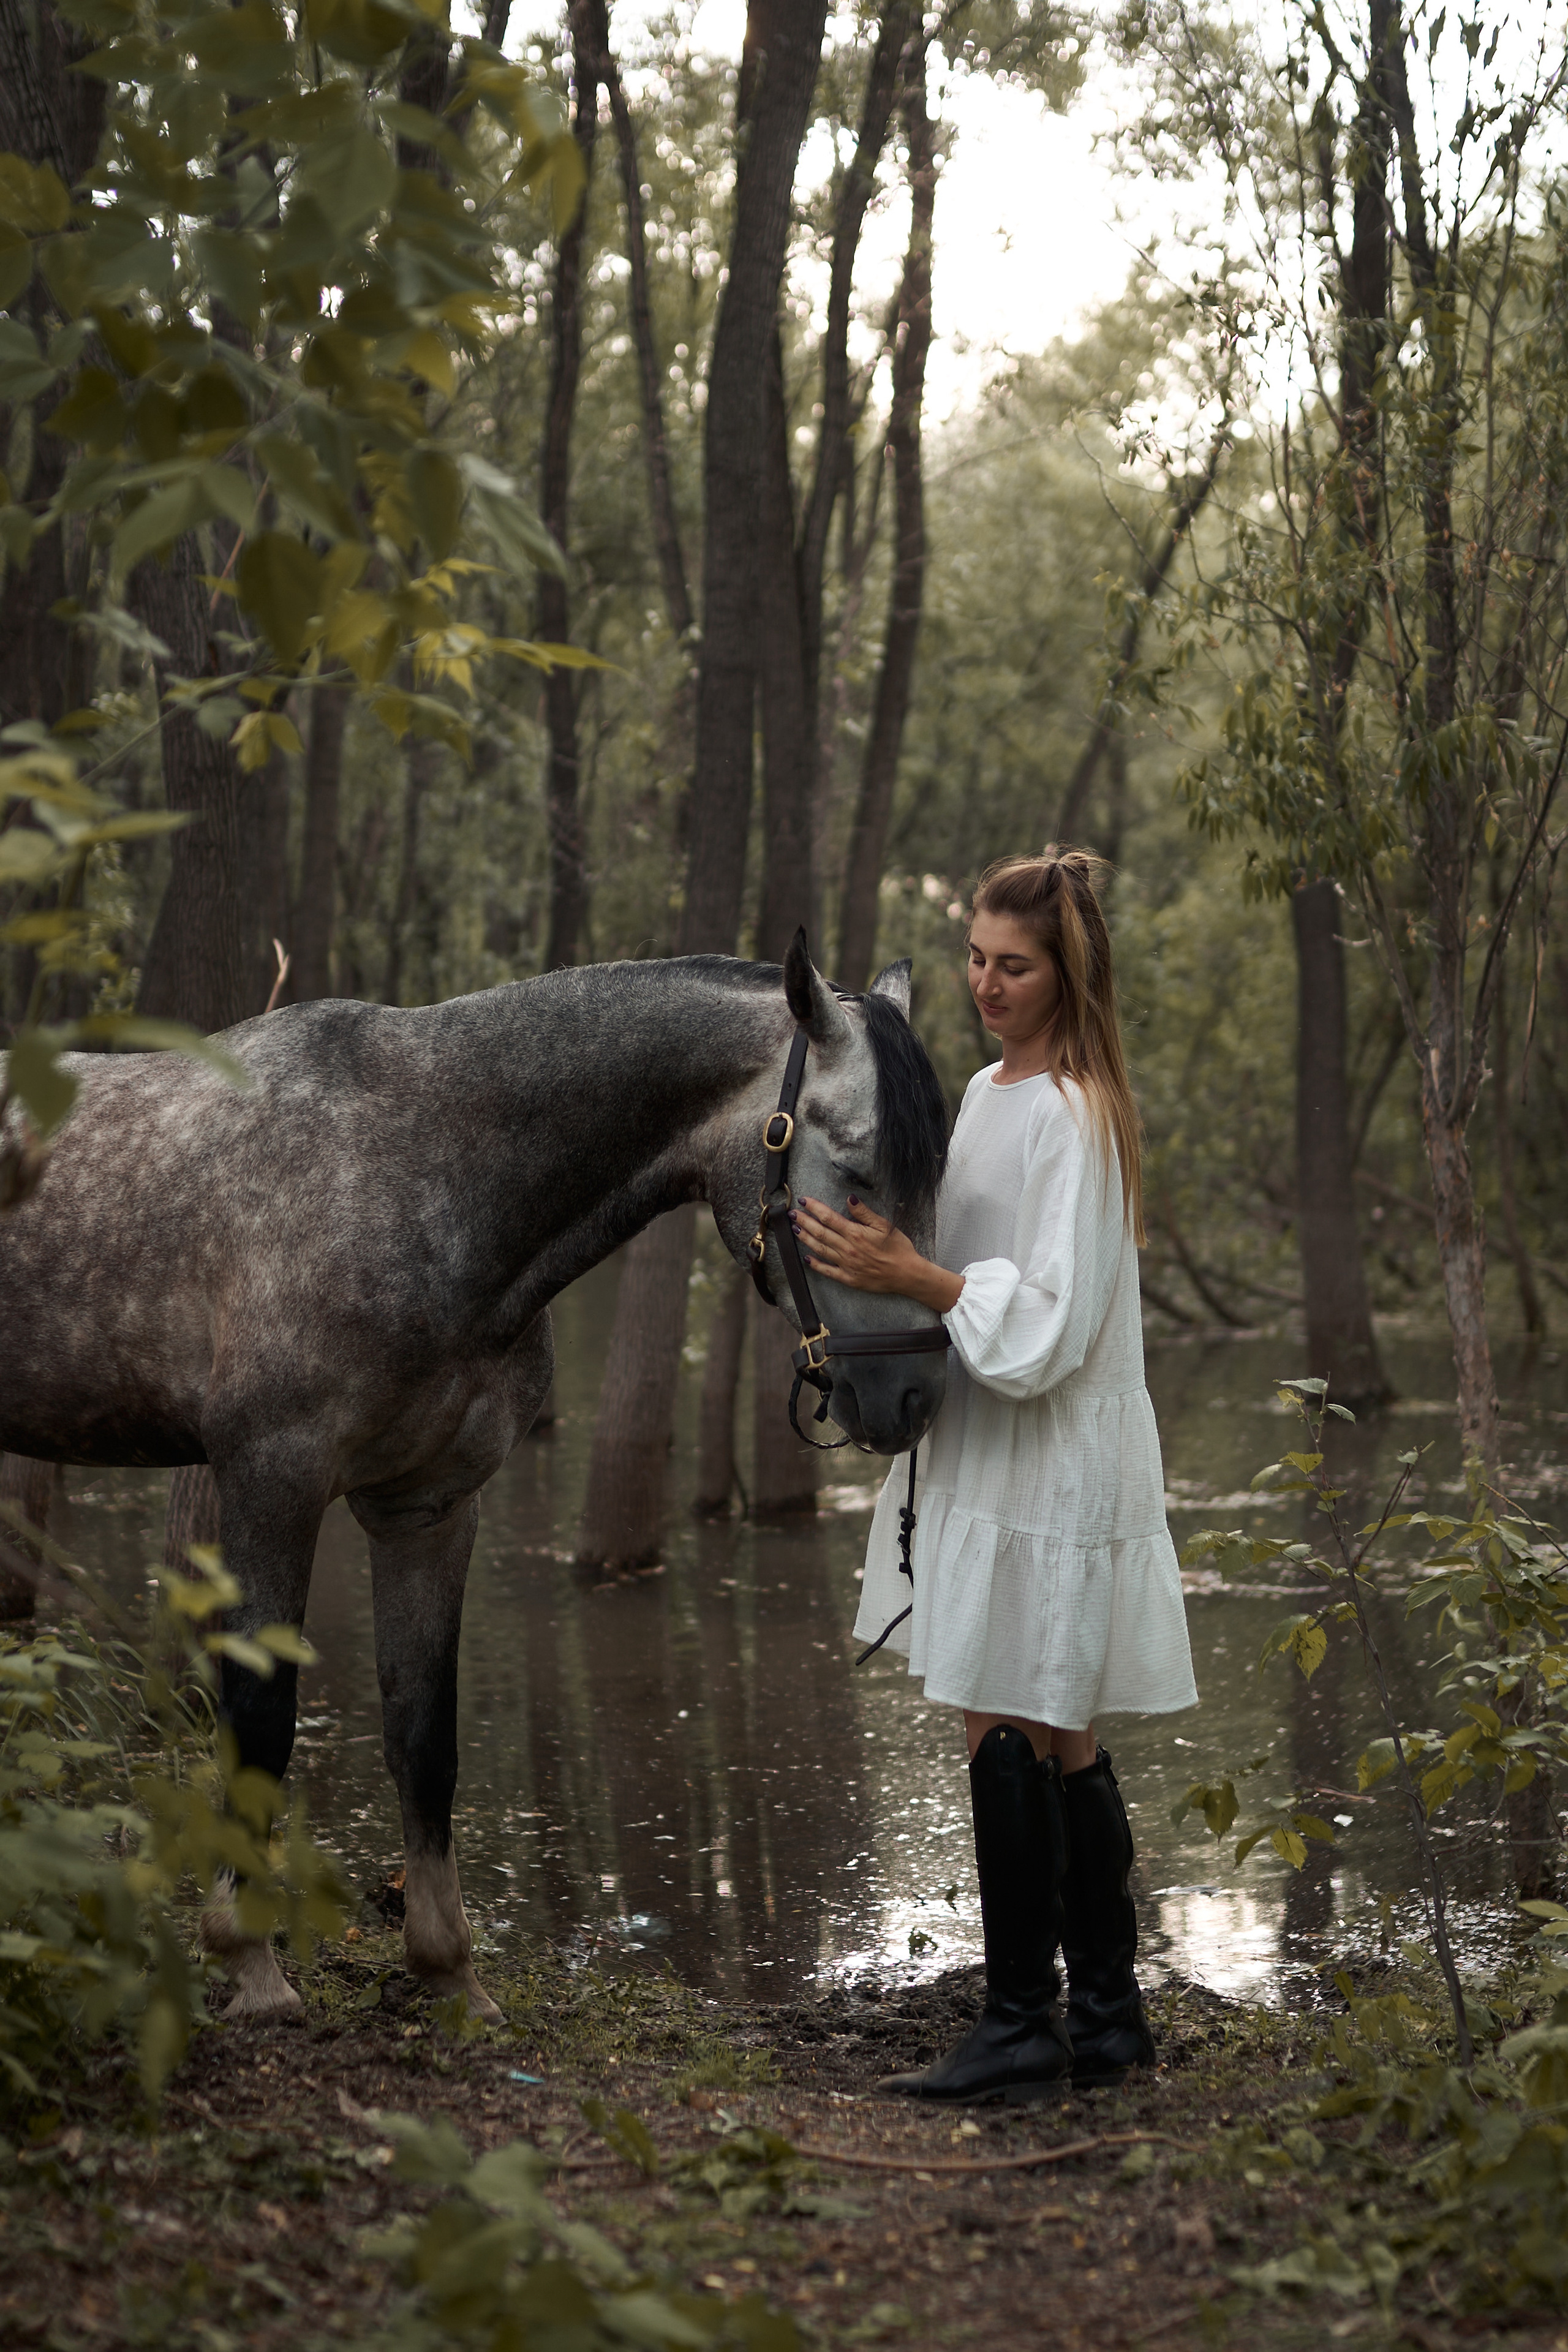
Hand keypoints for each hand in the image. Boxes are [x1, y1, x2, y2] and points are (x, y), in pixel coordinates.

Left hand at [791, 1196, 964, 1313]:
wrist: (907, 1274)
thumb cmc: (899, 1248)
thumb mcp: (884, 1225)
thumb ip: (864, 1213)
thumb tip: (849, 1199)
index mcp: (856, 1234)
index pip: (829, 1218)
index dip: (814, 1208)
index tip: (804, 1201)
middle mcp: (847, 1249)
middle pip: (820, 1233)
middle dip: (804, 1222)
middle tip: (792, 1214)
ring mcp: (846, 1265)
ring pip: (821, 1250)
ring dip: (806, 1239)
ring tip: (795, 1230)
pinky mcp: (849, 1279)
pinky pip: (828, 1271)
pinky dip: (816, 1264)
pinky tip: (807, 1258)